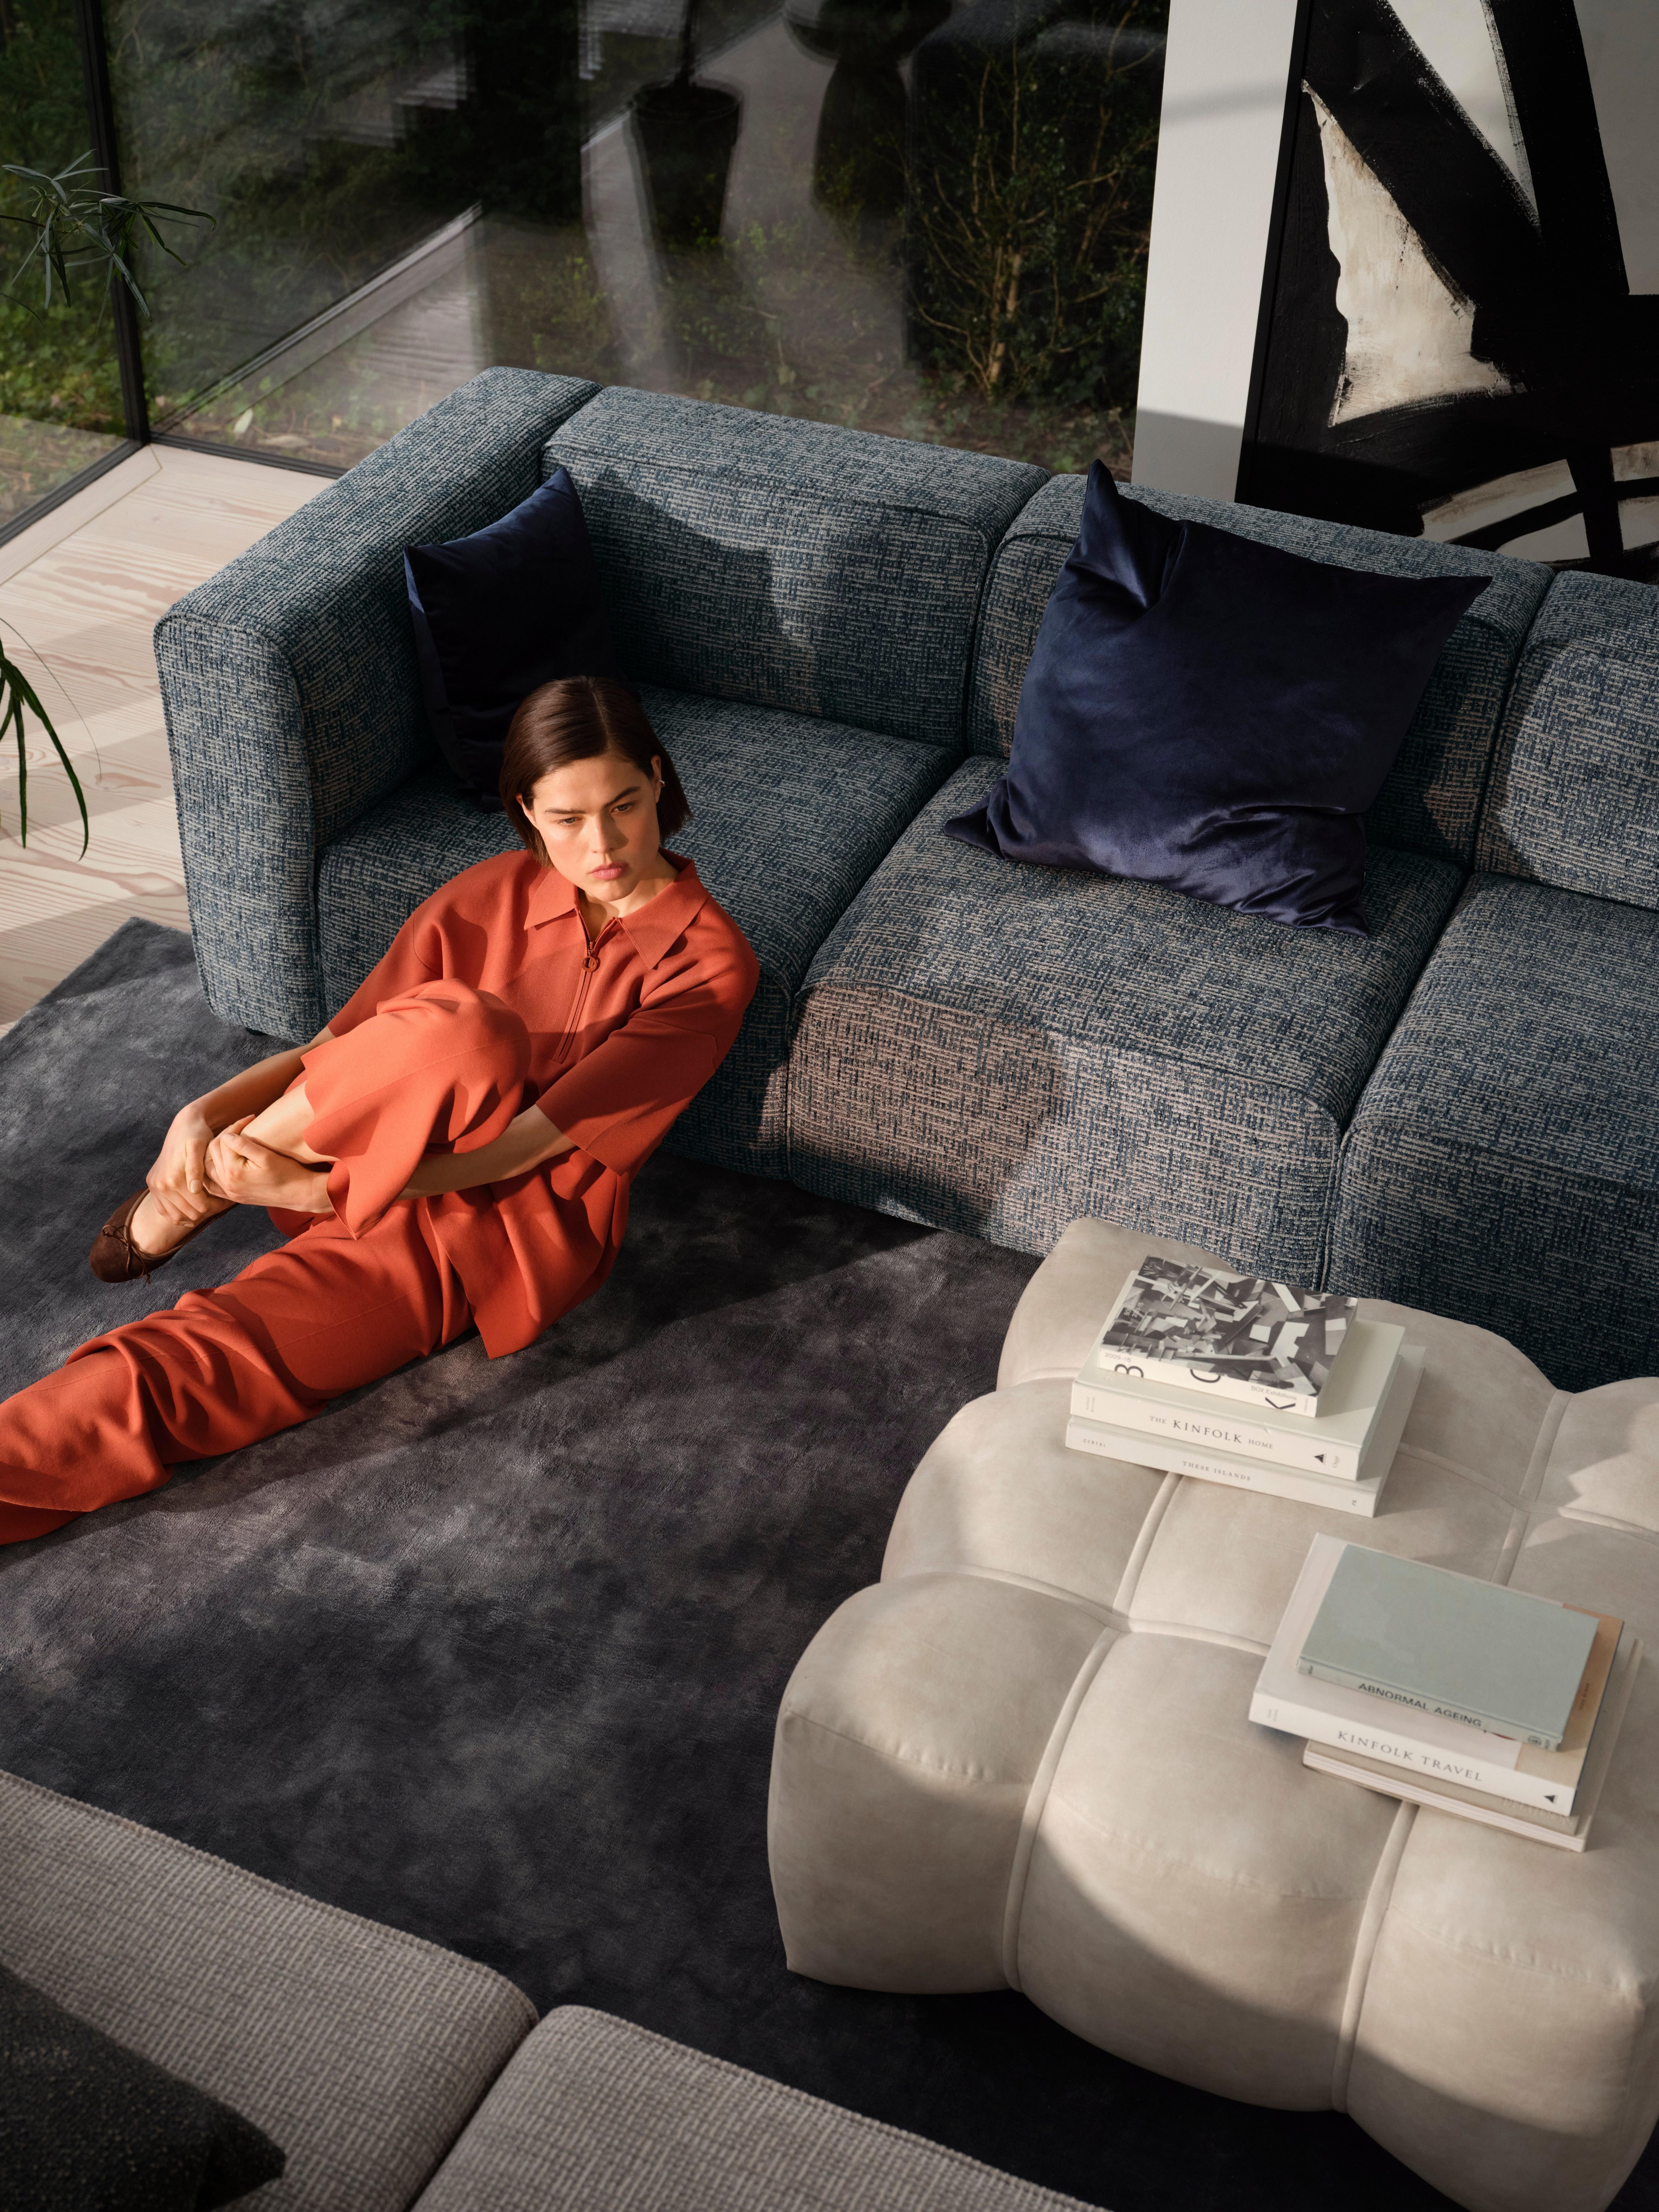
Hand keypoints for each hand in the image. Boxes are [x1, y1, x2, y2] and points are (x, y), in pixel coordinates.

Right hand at [146, 1101, 223, 1228]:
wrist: (183, 1126)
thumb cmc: (197, 1136)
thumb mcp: (199, 1147)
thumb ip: (196, 1169)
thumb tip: (194, 1190)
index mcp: (174, 1178)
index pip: (201, 1206)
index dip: (217, 1207)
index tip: (227, 1200)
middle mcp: (161, 1185)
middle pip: (191, 1213)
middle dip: (207, 1210)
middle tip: (220, 1203)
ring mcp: (155, 1187)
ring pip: (177, 1217)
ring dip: (194, 1215)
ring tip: (208, 1204)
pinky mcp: (152, 1186)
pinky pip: (164, 1211)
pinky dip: (178, 1214)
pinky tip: (192, 1209)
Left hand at [205, 1119, 335, 1213]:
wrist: (299, 1193)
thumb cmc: (287, 1173)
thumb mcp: (267, 1156)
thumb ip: (243, 1145)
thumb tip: (226, 1136)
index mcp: (234, 1171)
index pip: (224, 1141)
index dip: (236, 1126)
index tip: (250, 1119)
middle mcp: (227, 1183)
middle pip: (214, 1152)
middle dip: (226, 1135)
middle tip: (241, 1126)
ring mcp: (229, 1191)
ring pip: (209, 1166)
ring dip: (216, 1151)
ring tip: (231, 1140)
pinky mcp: (233, 1195)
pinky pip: (212, 1184)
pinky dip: (212, 1170)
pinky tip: (220, 1162)